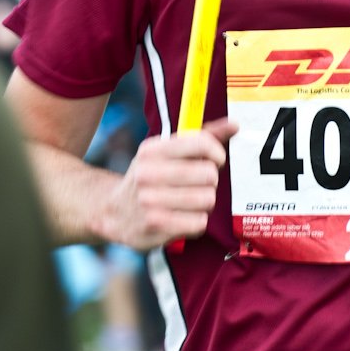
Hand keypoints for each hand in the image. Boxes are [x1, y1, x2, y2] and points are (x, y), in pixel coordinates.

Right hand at [100, 118, 235, 250]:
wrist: (114, 213)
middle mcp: (147, 173)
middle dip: (210, 182)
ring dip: (204, 203)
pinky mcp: (155, 225)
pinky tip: (182, 218)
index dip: (217, 153)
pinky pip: (199, 223)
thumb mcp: (167, 153)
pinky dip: (196, 222)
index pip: (200, 143)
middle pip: (209, 174)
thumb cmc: (150, 178)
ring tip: (189, 203)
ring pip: (207, 200)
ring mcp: (149, 200)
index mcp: (151, 150)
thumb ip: (202, 137)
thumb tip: (235, 124)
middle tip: (197, 185)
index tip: (215, 161)